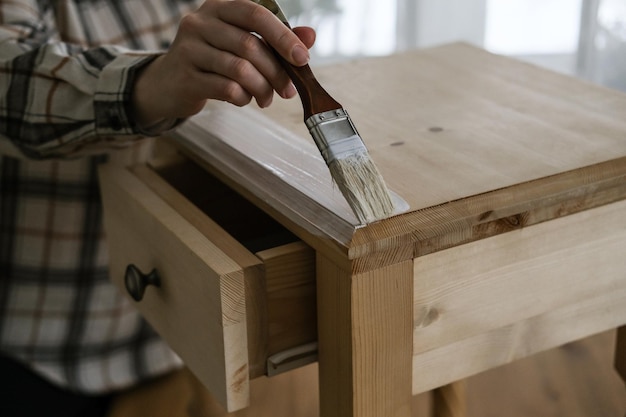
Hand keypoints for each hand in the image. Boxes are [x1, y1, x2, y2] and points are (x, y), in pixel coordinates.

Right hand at [132, 0, 315, 129]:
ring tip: (266, 99)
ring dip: (261, 88)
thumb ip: (275, 39)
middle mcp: (200, 22)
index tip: (302, 59)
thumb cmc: (212, 61)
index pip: (255, 14)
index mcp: (219, 8)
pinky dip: (242, 97)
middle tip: (287, 91)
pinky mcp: (185, 76)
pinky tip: (243, 99)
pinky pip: (225, 88)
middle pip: (250, 45)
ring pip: (239, 69)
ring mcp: (189, 49)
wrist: (168, 83)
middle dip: (276, 72)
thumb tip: (310, 36)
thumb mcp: (242, 44)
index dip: (283, 36)